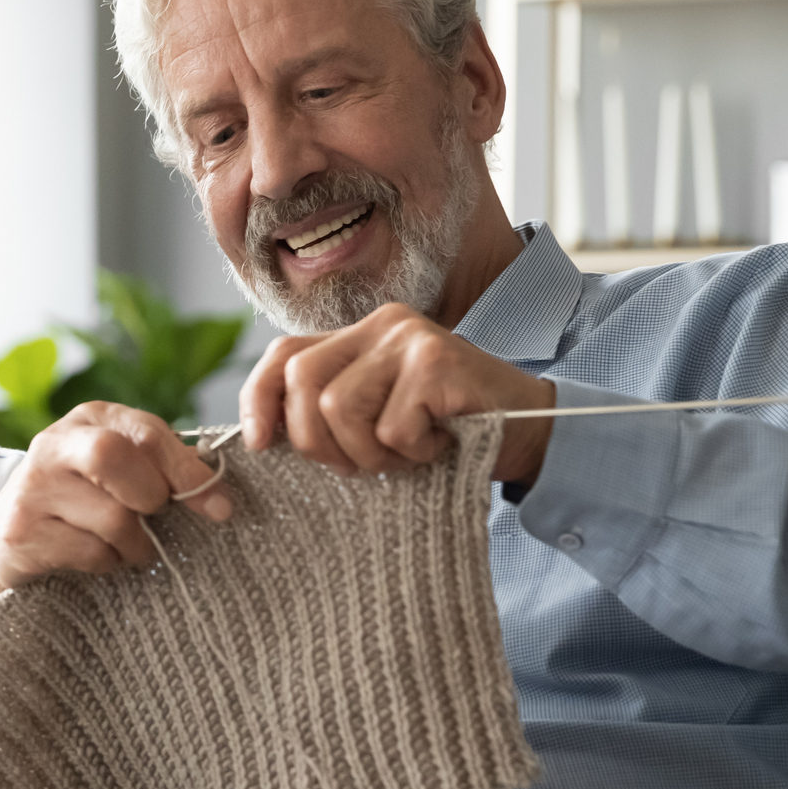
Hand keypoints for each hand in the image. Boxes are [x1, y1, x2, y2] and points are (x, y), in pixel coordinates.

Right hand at [0, 402, 230, 604]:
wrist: (13, 543)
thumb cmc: (85, 504)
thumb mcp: (122, 472)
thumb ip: (163, 469)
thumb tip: (219, 497)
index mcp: (90, 420)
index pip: (146, 433)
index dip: (187, 470)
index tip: (219, 506)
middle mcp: (54, 445)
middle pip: (113, 456)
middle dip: (149, 497)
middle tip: (152, 519)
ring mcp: (32, 488)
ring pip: (112, 517)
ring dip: (134, 544)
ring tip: (125, 546)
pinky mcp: (21, 532)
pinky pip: (90, 553)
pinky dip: (107, 564)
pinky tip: (95, 558)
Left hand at [241, 303, 556, 483]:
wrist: (529, 429)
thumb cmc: (447, 431)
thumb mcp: (377, 418)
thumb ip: (329, 411)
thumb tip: (261, 437)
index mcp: (358, 335)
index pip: (283, 355)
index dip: (259, 399)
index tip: (259, 445)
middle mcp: (381, 324)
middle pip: (303, 384)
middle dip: (318, 443)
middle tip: (362, 464)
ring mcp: (410, 338)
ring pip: (339, 409)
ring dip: (370, 453)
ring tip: (406, 452)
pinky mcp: (436, 361)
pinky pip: (390, 428)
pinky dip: (411, 453)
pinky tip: (438, 444)